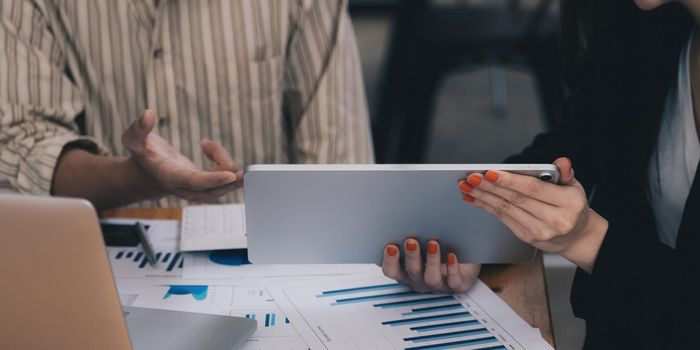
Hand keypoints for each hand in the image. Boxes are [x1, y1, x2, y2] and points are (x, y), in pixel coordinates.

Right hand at [122, 110, 242, 202]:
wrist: (147, 174)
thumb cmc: (142, 155)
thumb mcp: (133, 140)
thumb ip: (138, 128)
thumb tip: (148, 114)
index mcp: (171, 178)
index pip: (195, 182)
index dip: (213, 179)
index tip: (231, 175)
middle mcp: (187, 188)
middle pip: (214, 190)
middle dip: (231, 183)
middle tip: (244, 172)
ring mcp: (198, 189)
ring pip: (222, 184)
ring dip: (224, 163)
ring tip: (207, 145)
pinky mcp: (207, 185)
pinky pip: (224, 178)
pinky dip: (223, 163)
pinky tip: (209, 148)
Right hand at [382, 238, 480, 292]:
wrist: (465, 256)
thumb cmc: (440, 245)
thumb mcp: (422, 237)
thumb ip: (411, 230)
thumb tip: (403, 215)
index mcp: (406, 270)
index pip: (391, 270)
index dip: (389, 260)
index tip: (390, 246)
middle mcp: (419, 280)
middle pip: (411, 272)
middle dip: (411, 256)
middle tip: (411, 241)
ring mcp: (437, 284)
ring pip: (431, 278)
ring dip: (431, 261)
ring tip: (433, 244)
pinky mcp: (457, 286)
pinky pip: (454, 281)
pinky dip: (453, 269)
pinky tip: (452, 255)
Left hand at [458, 157, 607, 271]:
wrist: (576, 236)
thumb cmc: (572, 206)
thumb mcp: (574, 187)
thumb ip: (565, 173)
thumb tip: (562, 161)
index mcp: (568, 203)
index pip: (533, 189)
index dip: (510, 181)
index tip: (490, 173)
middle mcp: (555, 219)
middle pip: (516, 200)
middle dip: (490, 187)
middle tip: (471, 177)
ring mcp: (540, 231)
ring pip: (506, 210)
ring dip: (483, 197)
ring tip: (466, 186)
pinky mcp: (527, 237)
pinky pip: (503, 218)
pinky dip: (486, 207)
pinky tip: (474, 198)